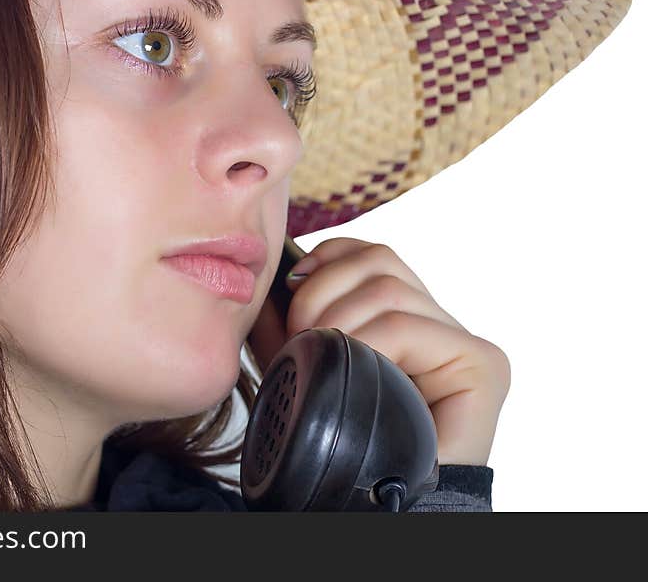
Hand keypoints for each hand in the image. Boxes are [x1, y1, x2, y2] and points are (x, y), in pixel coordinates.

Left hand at [283, 237, 510, 466]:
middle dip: (322, 293)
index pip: (372, 255)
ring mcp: (466, 344)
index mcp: (408, 319)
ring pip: (389, 290)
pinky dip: (369, 345)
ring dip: (339, 322)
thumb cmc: (344, 439)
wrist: (380, 503)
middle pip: (379, 262)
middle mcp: (443, 326)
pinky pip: (407, 328)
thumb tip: (274, 273)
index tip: (291, 286)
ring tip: (324, 361)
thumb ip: (291, 320)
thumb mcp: (306, 363)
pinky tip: (359, 372)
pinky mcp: (482, 365)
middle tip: (298, 338)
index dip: (328, 259)